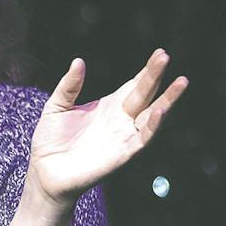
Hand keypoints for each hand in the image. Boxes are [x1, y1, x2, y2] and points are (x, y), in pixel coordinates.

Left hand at [26, 50, 186, 208]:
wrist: (44, 172)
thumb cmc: (50, 141)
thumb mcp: (56, 106)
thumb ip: (69, 86)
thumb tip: (79, 61)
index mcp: (109, 106)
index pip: (134, 84)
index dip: (147, 70)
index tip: (160, 53)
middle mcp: (121, 119)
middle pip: (145, 94)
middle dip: (156, 76)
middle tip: (165, 56)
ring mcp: (124, 136)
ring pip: (153, 115)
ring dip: (167, 100)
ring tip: (181, 81)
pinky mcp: (123, 154)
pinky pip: (143, 138)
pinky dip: (153, 125)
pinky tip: (159, 110)